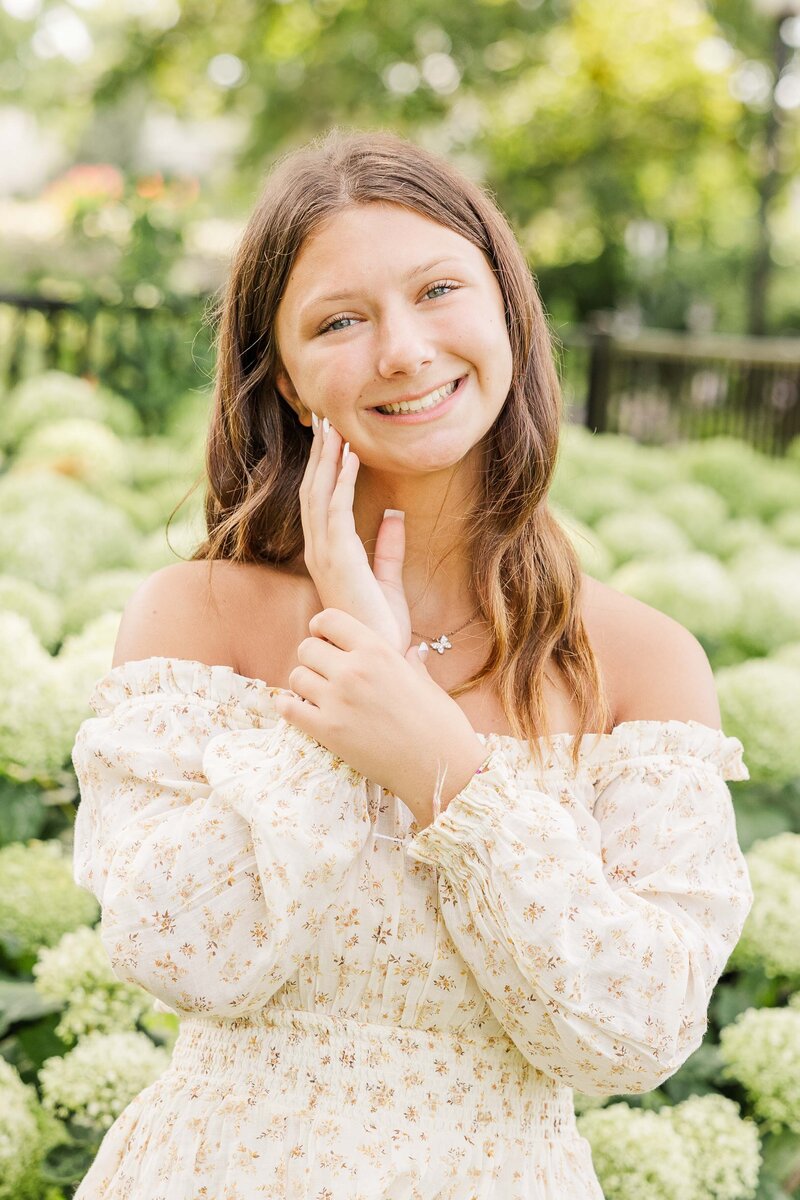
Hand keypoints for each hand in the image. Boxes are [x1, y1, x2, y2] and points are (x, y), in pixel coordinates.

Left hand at [274, 607, 487, 825]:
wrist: (440, 768)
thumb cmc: (441, 725)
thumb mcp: (428, 684)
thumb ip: (412, 664)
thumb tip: (414, 652)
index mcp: (378, 650)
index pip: (329, 619)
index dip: (321, 628)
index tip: (324, 640)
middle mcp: (353, 670)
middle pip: (306, 648)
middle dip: (311, 659)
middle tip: (322, 673)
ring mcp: (337, 700)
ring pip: (295, 677)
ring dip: (302, 685)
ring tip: (316, 695)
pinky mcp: (327, 731)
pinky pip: (288, 709)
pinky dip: (288, 708)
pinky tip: (298, 710)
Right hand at [300, 416, 410, 653]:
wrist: (377, 657)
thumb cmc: (379, 628)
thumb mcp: (388, 580)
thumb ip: (388, 547)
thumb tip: (394, 514)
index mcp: (328, 555)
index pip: (320, 503)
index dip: (322, 469)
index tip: (331, 439)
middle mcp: (319, 552)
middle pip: (313, 492)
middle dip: (318, 455)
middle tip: (324, 419)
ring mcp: (324, 555)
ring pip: (319, 495)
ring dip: (326, 459)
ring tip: (334, 427)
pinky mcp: (338, 559)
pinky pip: (336, 511)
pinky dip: (341, 481)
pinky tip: (350, 457)